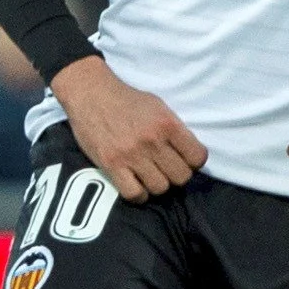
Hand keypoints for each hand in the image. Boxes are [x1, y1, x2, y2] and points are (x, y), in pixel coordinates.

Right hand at [54, 55, 206, 201]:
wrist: (91, 94)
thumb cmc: (127, 100)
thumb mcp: (158, 106)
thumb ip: (174, 129)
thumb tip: (187, 153)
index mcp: (167, 123)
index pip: (198, 157)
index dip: (194, 162)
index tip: (184, 160)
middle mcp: (152, 140)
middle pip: (181, 177)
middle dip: (176, 175)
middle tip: (166, 169)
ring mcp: (131, 154)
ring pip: (160, 188)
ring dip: (157, 184)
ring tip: (149, 176)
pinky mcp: (111, 165)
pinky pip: (134, 194)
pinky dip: (138, 194)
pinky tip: (136, 185)